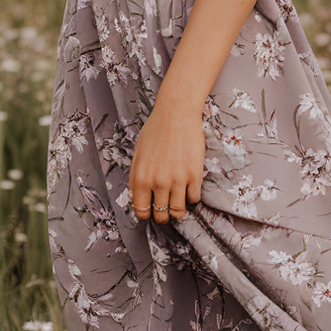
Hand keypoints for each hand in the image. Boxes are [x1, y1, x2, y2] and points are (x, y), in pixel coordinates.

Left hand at [130, 97, 204, 222]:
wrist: (176, 114)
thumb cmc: (155, 131)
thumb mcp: (137, 155)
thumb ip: (136, 177)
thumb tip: (138, 197)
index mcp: (140, 179)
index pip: (141, 211)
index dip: (145, 215)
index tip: (150, 213)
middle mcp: (158, 183)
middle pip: (161, 215)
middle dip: (162, 216)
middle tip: (165, 211)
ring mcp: (177, 180)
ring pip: (178, 211)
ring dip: (178, 211)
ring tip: (178, 203)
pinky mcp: (194, 175)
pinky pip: (194, 199)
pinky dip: (191, 198)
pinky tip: (188, 189)